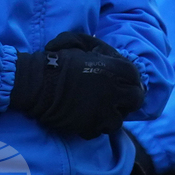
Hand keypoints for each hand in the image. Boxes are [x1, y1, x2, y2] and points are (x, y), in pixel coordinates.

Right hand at [10, 32, 145, 139]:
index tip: (121, 85)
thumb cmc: (59, 59)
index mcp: (118, 69)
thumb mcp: (82, 42)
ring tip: (98, 111)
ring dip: (110, 116)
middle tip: (114, 100)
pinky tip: (85, 120)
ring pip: (119, 120)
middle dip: (127, 101)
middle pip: (135, 100)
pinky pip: (99, 132)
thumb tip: (110, 56)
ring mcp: (104, 110)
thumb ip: (101, 48)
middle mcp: (116, 90)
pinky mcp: (90, 126)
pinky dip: (93, 128)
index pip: (136, 78)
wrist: (38, 82)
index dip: (129, 82)